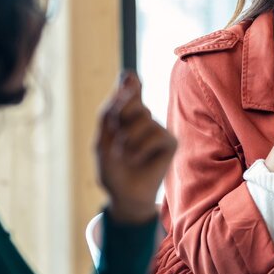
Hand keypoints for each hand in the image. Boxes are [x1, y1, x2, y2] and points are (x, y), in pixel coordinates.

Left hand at [94, 71, 176, 223]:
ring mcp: (158, 128)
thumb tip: (126, 78)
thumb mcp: (102, 138)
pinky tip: (137, 159)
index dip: (129, 81)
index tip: (128, 77)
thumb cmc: (112, 168)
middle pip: (132, 99)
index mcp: (125, 114)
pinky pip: (156, 133)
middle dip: (119, 116)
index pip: (130, 86)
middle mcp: (144, 117)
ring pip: (144, 116)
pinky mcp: (170, 141)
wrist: (123, 196)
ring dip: (127, 138)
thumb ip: (110, 110)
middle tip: (116, 137)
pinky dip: (141, 148)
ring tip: (124, 154)